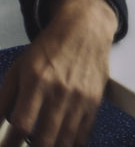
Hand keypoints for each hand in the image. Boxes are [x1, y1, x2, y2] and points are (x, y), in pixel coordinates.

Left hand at [0, 0, 117, 146]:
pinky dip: (72, 145)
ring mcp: (81, 98)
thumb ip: (2, 101)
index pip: (21, 125)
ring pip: (66, 140)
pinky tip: (61, 146)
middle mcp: (61, 92)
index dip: (10, 145)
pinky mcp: (95, 101)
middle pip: (45, 139)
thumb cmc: (49, 49)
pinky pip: (84, 134)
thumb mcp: (18, 70)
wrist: (85, 30)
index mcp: (37, 82)